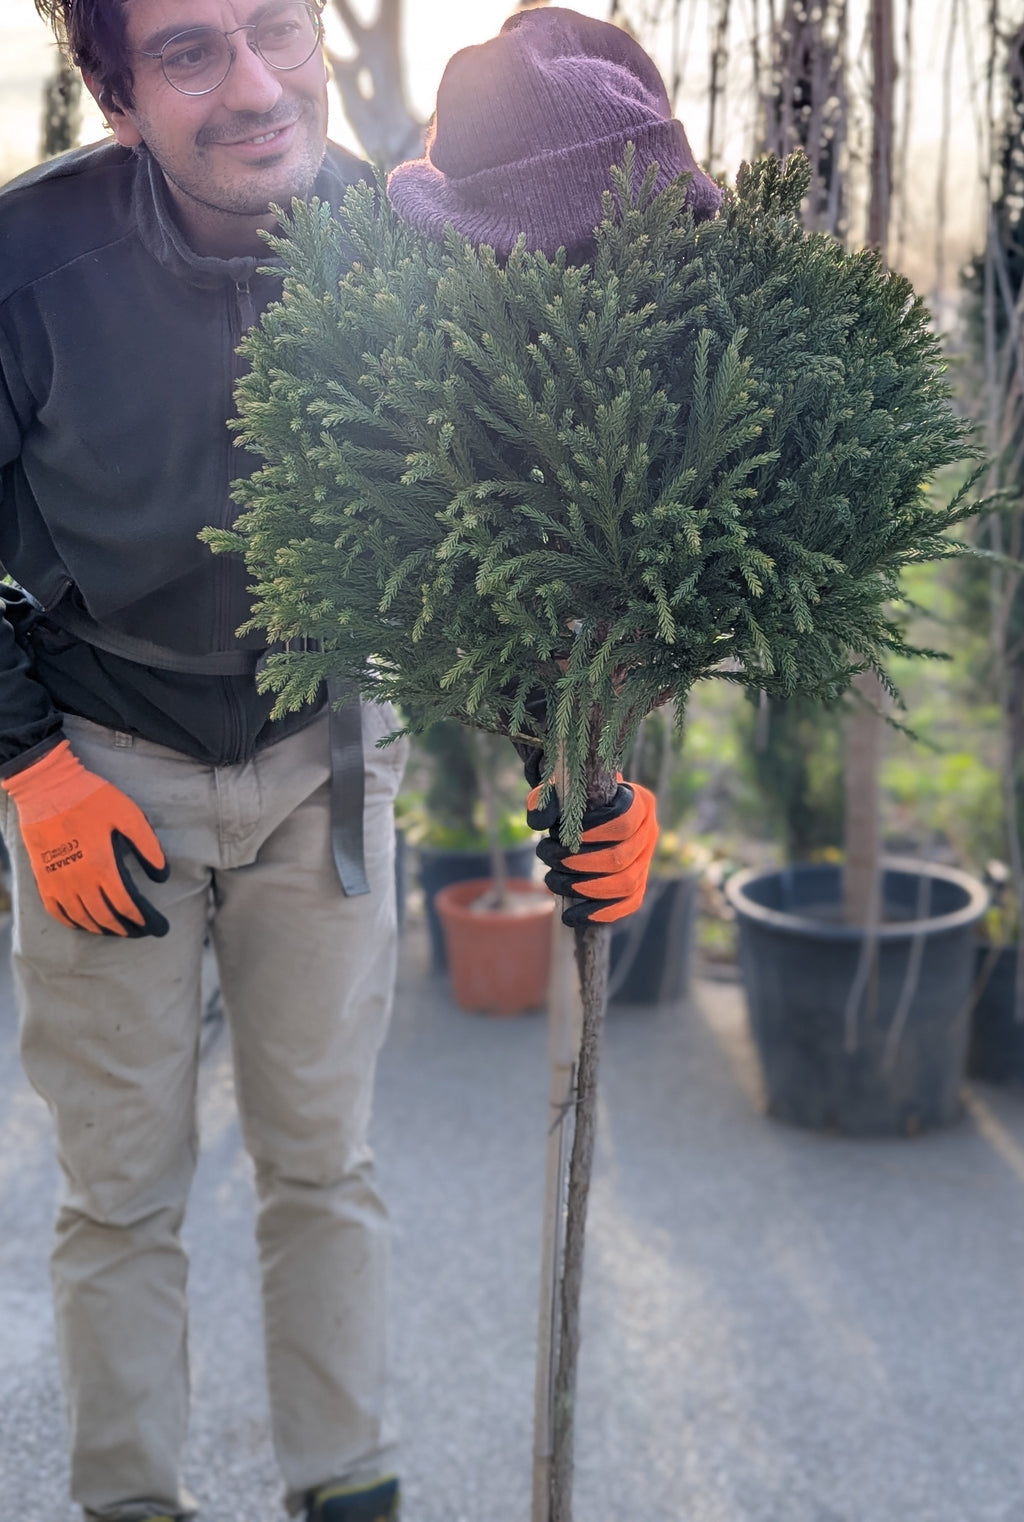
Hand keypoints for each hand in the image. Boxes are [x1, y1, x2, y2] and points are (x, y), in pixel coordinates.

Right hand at [2, 740, 169, 936]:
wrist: (46, 787)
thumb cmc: (91, 799)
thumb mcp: (129, 816)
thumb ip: (148, 847)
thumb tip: (162, 875)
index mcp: (103, 867)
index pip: (127, 906)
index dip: (144, 920)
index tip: (157, 927)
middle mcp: (79, 881)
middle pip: (106, 918)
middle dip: (127, 929)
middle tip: (141, 932)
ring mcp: (58, 882)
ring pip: (82, 919)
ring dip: (102, 929)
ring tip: (118, 930)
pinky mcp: (44, 878)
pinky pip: (57, 911)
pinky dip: (73, 923)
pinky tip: (85, 924)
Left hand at [526, 776, 657, 925]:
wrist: (583, 811)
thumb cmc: (573, 797)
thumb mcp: (558, 790)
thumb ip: (546, 799)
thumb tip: (538, 820)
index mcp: (638, 802)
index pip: (622, 823)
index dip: (591, 834)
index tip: (558, 835)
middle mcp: (649, 831)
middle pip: (620, 859)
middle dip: (578, 864)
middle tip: (547, 857)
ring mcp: (646, 860)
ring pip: (625, 885)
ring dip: (584, 889)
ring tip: (553, 881)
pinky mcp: (638, 883)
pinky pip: (627, 904)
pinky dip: (600, 913)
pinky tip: (571, 916)